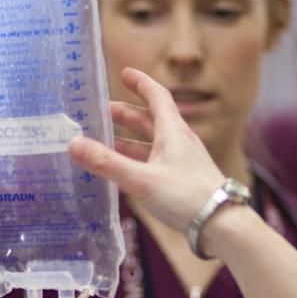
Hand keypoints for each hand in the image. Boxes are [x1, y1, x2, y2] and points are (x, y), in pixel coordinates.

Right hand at [68, 67, 224, 233]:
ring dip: (130, 141)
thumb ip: (107, 163)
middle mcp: (179, 142)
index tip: (125, 73)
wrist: (222, 224)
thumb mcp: (141, 179)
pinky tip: (125, 172)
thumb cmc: (187, 197)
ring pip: (152, 144)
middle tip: (104, 112)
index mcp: (173, 131)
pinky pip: (156, 163)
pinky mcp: (183, 180)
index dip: (141, 83)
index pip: (157, 96)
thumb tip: (73, 144)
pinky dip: (137, 162)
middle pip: (151, 120)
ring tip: (105, 144)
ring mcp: (183, 162)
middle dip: (127, 115)